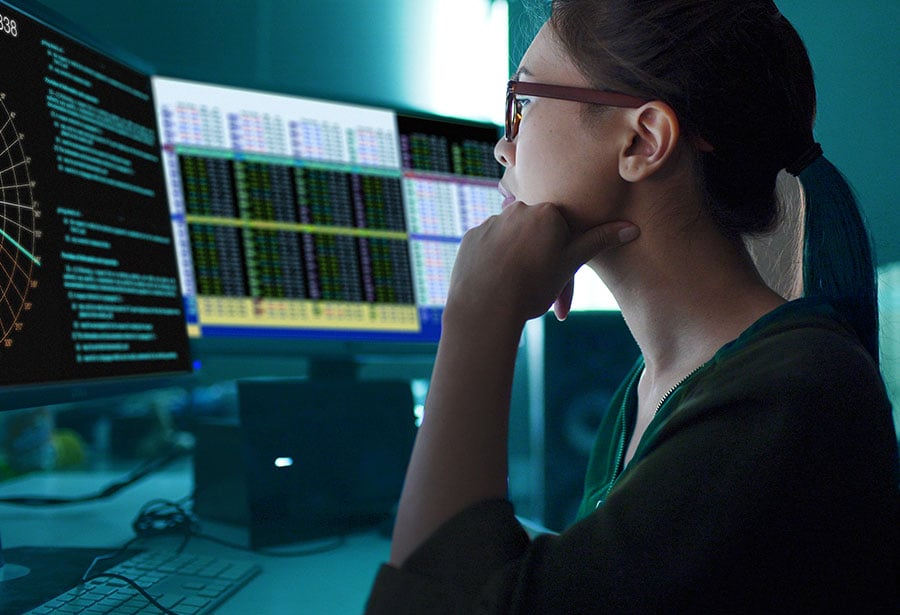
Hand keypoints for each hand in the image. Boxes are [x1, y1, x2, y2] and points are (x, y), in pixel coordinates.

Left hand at [446, 201, 638, 325]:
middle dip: (540, 258)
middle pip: (535, 232)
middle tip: (539, 290)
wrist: (485, 306)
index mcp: (546, 212)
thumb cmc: (533, 286)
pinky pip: (488, 247)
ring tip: (516, 290)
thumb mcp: (571, 264)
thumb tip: (632, 228)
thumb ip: (598, 241)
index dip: (563, 255)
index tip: (559, 279)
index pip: (562, 227)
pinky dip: (494, 263)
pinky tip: (496, 284)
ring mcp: (490, 223)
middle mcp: (516, 210)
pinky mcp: (470, 238)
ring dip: (517, 259)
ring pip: (511, 240)